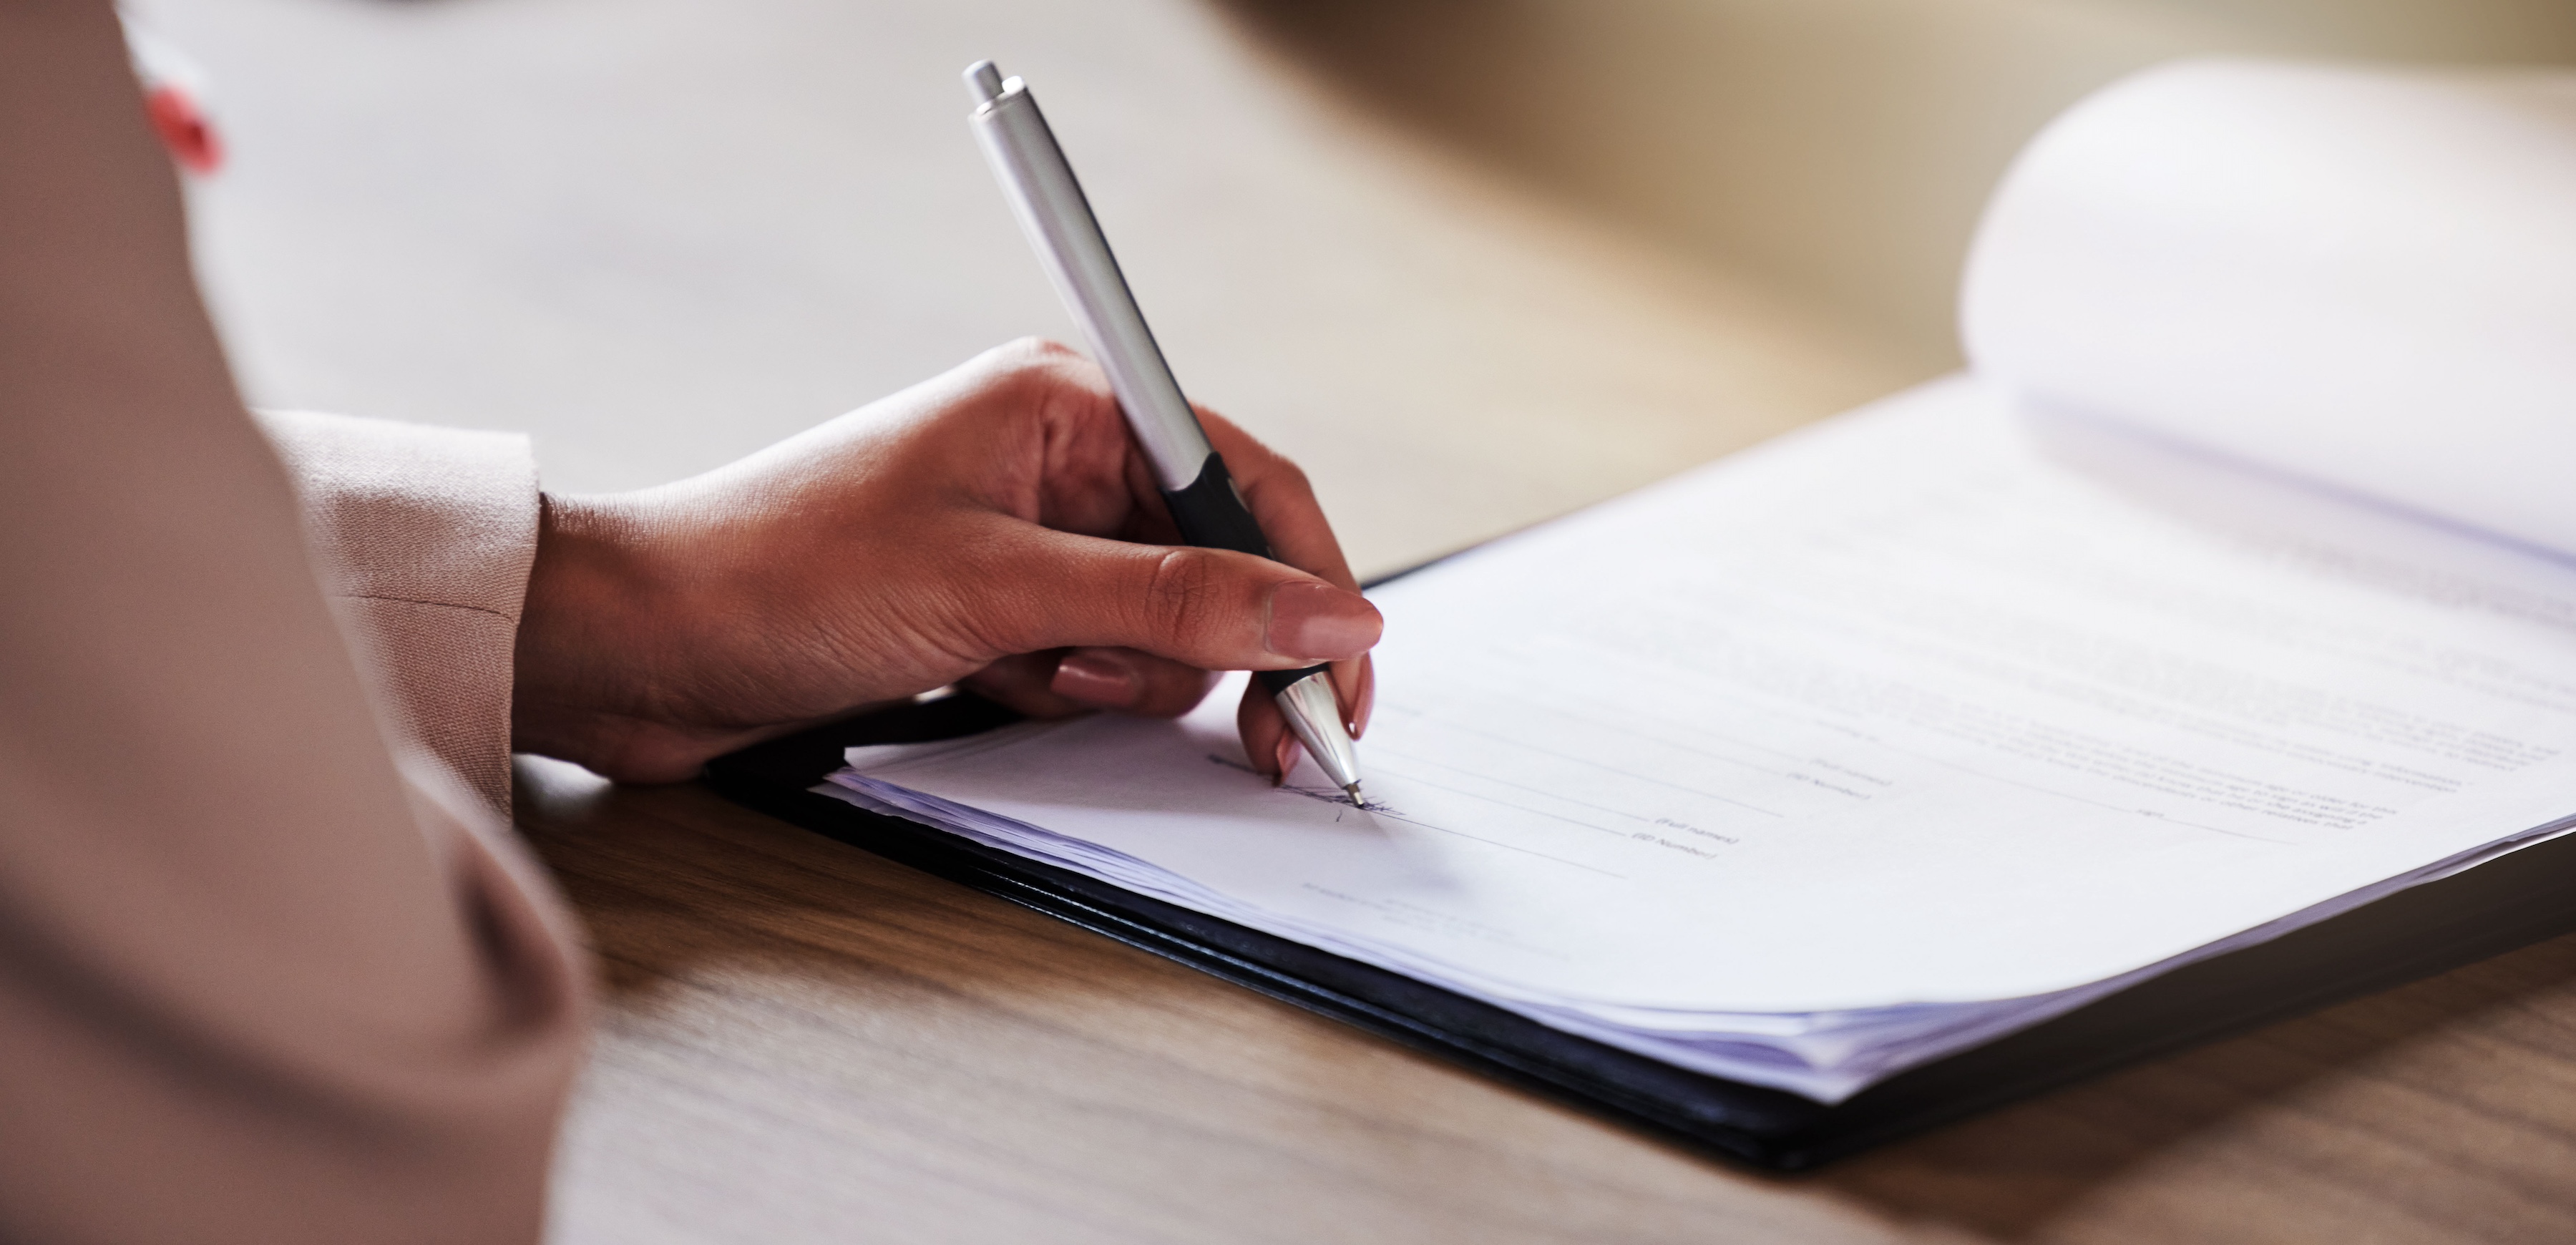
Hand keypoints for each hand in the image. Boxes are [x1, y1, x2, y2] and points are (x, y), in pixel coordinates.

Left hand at [510, 339, 1379, 783]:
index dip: (1309, 580)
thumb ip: (1177, 603)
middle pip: (1213, 563)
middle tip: (1234, 732)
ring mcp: (1026, 537)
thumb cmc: (785, 577)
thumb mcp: (1001, 589)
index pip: (1244, 479)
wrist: (641, 648)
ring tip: (1020, 675)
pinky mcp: (993, 607)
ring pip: (1156, 629)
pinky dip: (1060, 693)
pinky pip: (1090, 664)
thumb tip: (1326, 616)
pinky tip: (985, 688)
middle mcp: (1057, 458)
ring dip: (1112, 677)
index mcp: (1067, 403)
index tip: (1342, 677)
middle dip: (1202, 648)